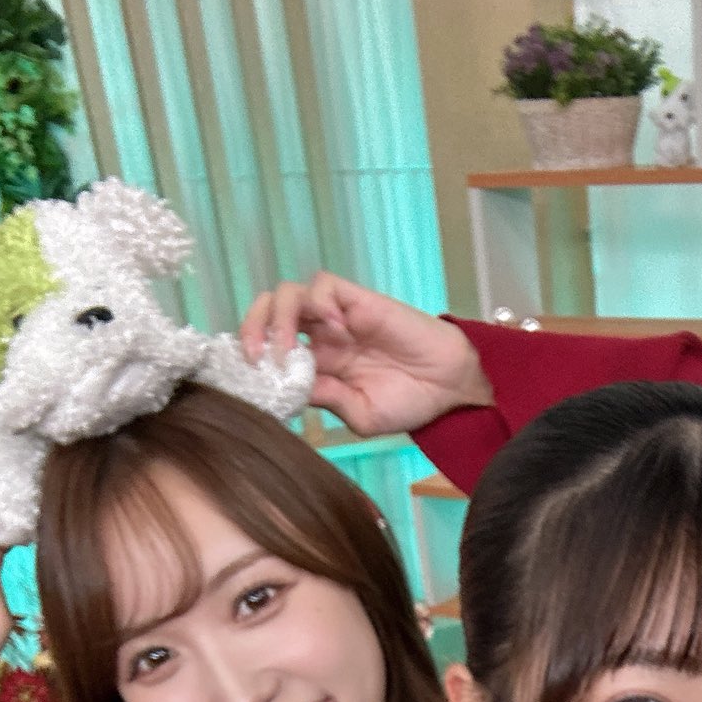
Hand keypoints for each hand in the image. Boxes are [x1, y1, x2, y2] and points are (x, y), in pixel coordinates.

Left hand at [239, 272, 494, 435]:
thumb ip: (326, 400)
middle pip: (267, 313)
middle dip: (253, 329)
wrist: (451, 386)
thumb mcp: (361, 416)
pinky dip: (319, 304)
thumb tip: (288, 389)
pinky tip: (336, 331)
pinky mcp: (356, 299)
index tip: (250, 378)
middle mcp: (320, 337)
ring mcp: (336, 315)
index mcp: (317, 366)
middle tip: (259, 358)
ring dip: (278, 318)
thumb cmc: (410, 402)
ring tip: (290, 350)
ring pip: (287, 294)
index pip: (269, 349)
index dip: (253, 358)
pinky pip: (322, 285)